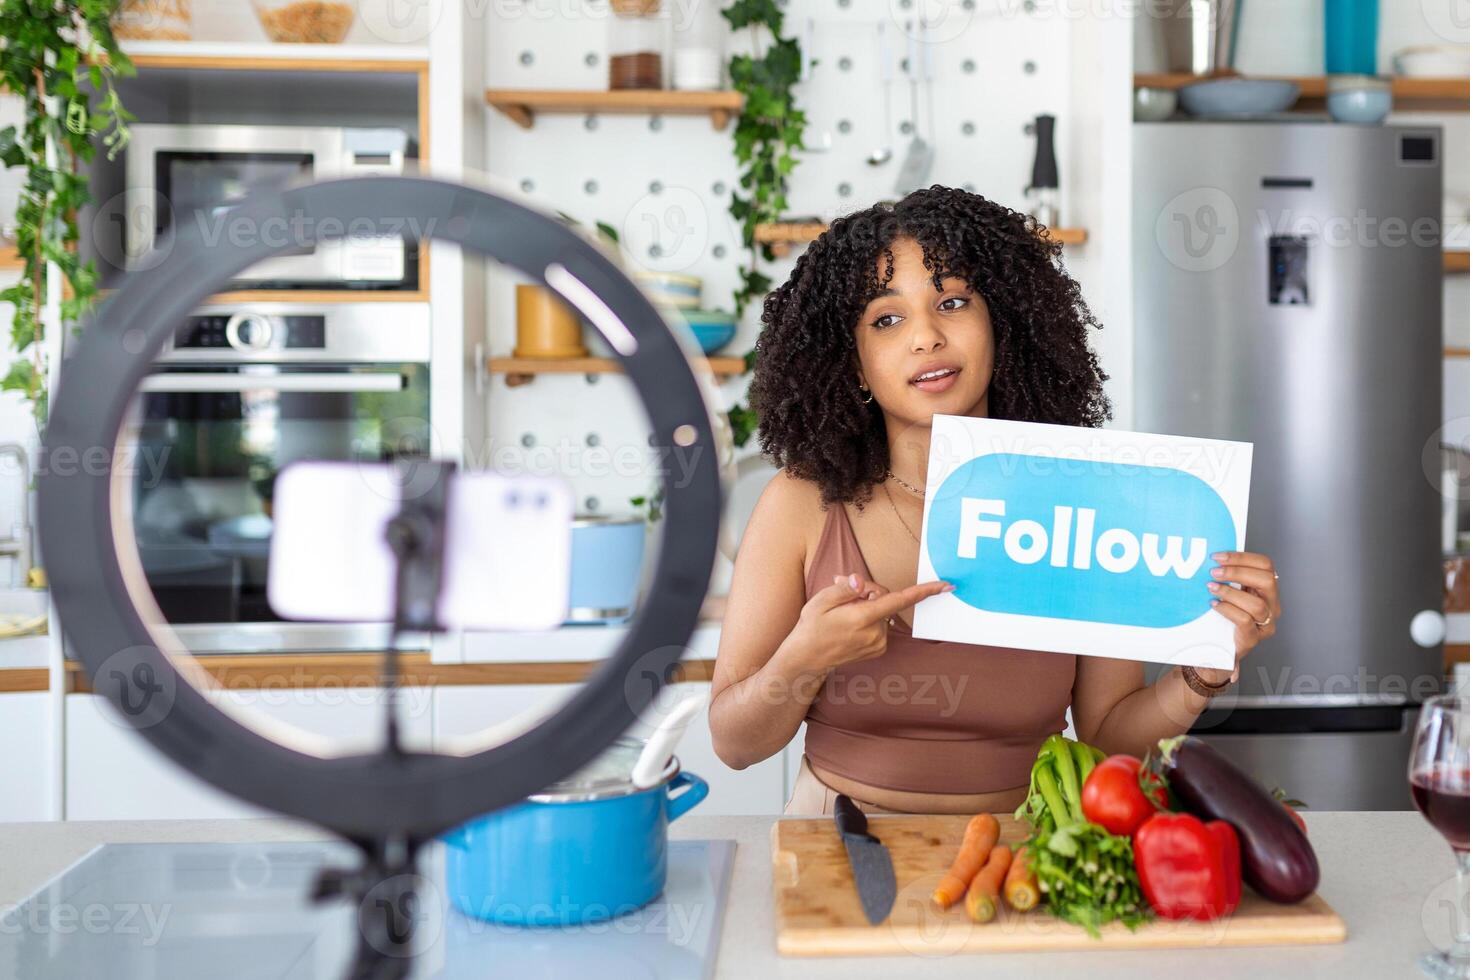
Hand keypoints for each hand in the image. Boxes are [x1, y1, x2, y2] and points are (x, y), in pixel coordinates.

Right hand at [788, 572, 953, 672]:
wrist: (807, 658)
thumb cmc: (812, 626)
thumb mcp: (821, 601)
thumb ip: (845, 589)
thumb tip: (861, 581)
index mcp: (863, 618)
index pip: (900, 600)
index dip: (925, 591)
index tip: (946, 586)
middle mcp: (876, 633)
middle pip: (885, 599)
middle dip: (868, 592)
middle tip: (843, 593)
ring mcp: (878, 643)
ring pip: (883, 612)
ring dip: (868, 606)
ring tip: (843, 614)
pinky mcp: (879, 649)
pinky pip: (881, 624)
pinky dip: (869, 618)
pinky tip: (850, 624)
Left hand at [1202, 550, 1280, 684]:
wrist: (1220, 649)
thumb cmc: (1225, 616)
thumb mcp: (1231, 592)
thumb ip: (1229, 577)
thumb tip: (1213, 558)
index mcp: (1268, 589)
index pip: (1266, 565)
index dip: (1242, 557)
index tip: (1217, 556)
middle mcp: (1272, 605)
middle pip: (1267, 581)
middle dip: (1238, 572)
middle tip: (1213, 572)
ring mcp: (1265, 623)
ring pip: (1257, 604)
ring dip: (1230, 593)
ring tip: (1211, 588)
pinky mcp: (1254, 638)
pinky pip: (1245, 621)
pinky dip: (1228, 610)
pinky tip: (1214, 604)